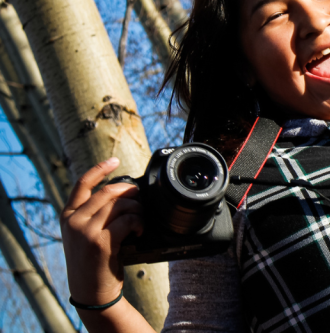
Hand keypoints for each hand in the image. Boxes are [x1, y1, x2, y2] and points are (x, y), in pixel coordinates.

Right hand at [60, 158, 142, 306]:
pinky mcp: (100, 242)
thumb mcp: (84, 234)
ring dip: (137, 210)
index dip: (100, 168)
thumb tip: (122, 192)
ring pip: (121, 205)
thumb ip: (93, 213)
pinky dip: (138, 223)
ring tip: (139, 221)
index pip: (82, 183)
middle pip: (109, 192)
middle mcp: (73, 221)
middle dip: (130, 192)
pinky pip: (127, 221)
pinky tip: (139, 230)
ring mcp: (85, 231)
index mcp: (67, 215)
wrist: (91, 291)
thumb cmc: (94, 260)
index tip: (115, 160)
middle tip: (139, 199)